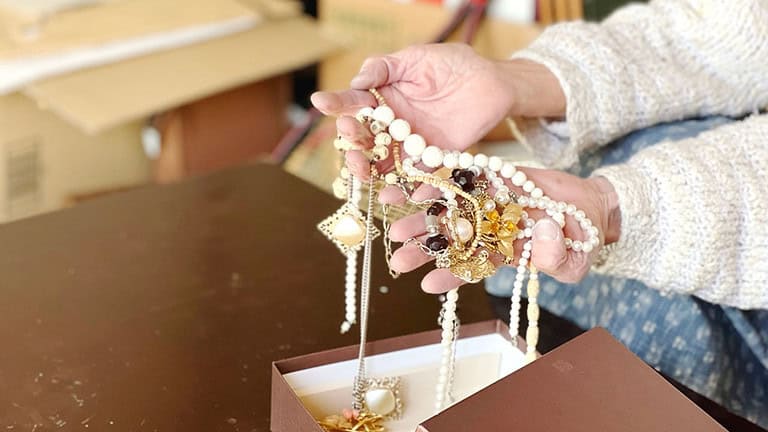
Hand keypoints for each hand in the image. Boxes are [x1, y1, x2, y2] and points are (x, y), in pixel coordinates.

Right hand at [311, 43, 564, 176]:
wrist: (493, 82)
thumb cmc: (453, 63)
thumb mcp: (414, 58)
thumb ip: (383, 68)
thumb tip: (356, 82)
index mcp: (382, 98)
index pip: (353, 104)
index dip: (337, 104)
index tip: (322, 103)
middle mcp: (391, 124)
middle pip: (363, 140)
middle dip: (352, 146)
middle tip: (351, 145)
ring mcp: (410, 144)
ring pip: (383, 162)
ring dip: (370, 171)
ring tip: (364, 175)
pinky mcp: (433, 158)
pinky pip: (416, 176)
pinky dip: (404, 187)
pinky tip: (393, 194)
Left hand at [383, 169, 619, 293]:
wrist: (591, 205)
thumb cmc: (582, 241)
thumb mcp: (577, 259)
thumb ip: (559, 260)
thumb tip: (543, 237)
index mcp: (505, 253)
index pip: (473, 268)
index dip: (452, 276)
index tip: (427, 284)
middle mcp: (490, 229)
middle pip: (453, 239)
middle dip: (425, 246)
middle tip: (397, 254)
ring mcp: (490, 202)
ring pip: (451, 207)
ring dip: (423, 212)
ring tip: (394, 218)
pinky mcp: (494, 176)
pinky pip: (465, 175)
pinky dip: (443, 177)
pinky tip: (417, 181)